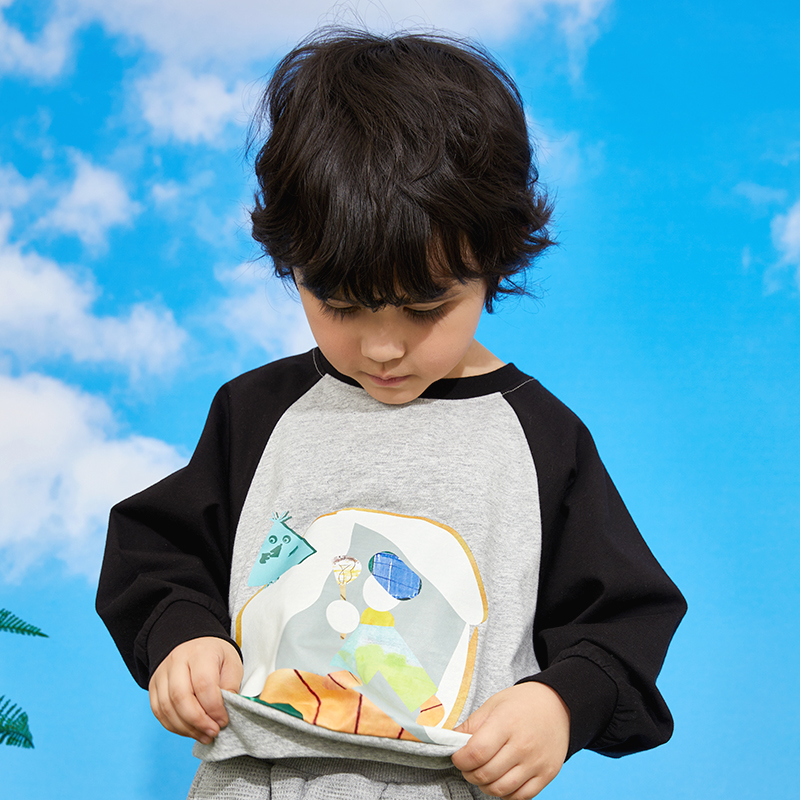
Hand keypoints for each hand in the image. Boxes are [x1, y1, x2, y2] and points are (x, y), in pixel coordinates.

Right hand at [148, 637, 242, 744]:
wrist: (193, 643)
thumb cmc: (214, 656)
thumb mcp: (232, 663)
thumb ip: (231, 686)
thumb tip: (227, 710)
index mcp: (200, 653)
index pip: (203, 684)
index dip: (214, 708)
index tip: (223, 721)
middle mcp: (177, 661)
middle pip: (181, 697)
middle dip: (198, 721)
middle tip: (213, 733)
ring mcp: (161, 674)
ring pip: (167, 707)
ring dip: (186, 728)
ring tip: (204, 736)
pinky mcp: (153, 687)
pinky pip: (159, 712)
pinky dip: (174, 726)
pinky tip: (190, 730)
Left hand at [451, 682, 569, 799]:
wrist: (558, 705)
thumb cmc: (522, 703)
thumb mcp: (493, 704)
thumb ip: (472, 725)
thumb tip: (450, 741)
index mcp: (506, 723)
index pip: (476, 752)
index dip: (460, 759)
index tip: (458, 756)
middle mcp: (523, 745)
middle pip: (486, 773)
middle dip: (469, 773)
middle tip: (468, 765)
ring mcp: (536, 762)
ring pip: (501, 789)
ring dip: (485, 786)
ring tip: (483, 773)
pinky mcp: (547, 774)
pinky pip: (521, 797)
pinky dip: (505, 794)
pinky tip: (500, 781)